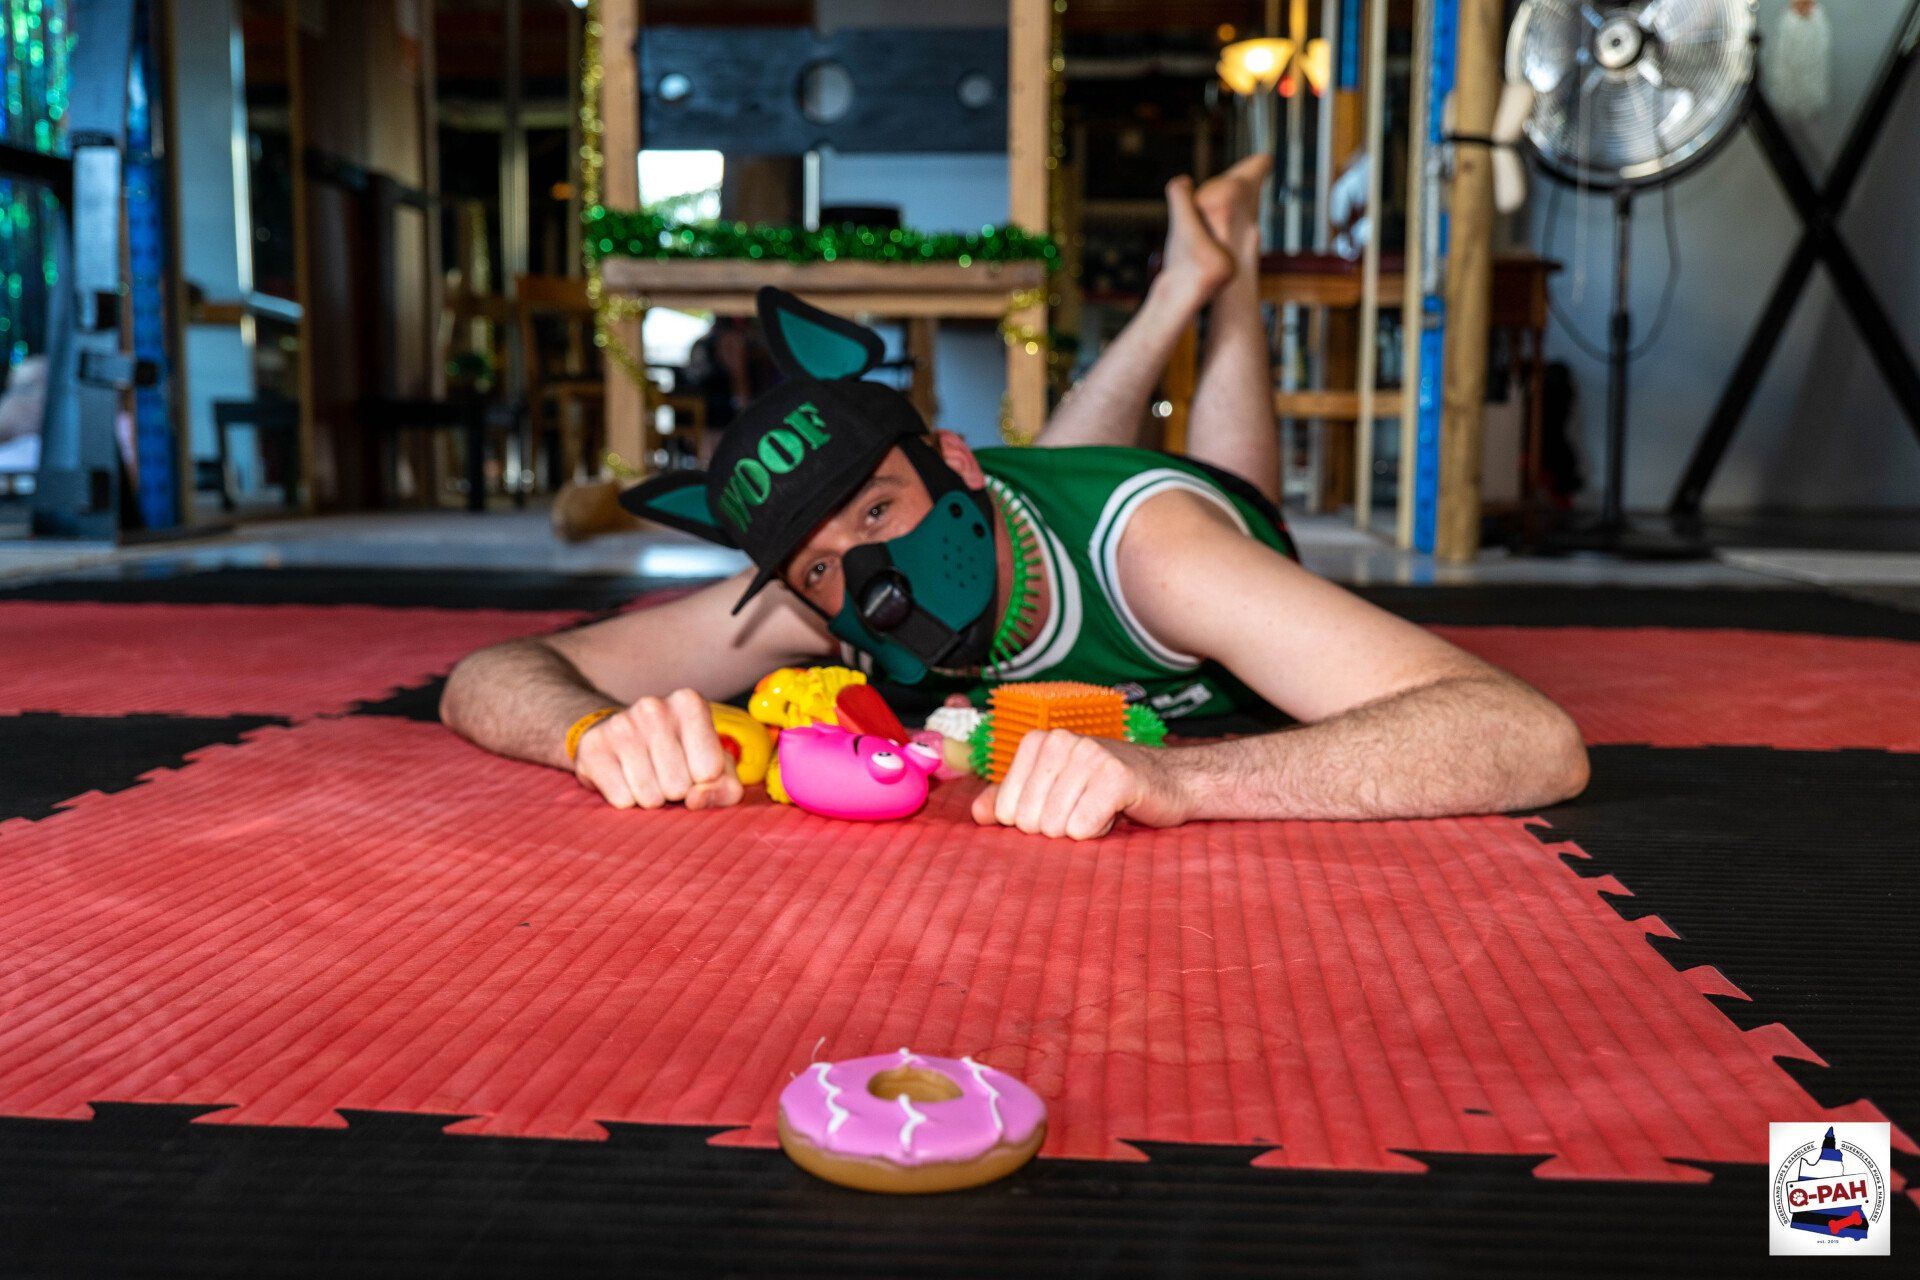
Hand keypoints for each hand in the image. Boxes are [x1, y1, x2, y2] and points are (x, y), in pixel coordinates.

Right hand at [573, 689, 743, 810]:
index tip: (691, 764)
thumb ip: (726, 787)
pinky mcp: (593, 749)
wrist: (618, 737)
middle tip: (664, 771)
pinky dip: (626, 799)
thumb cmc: (678, 754)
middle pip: (679, 787)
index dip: (702, 780)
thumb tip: (696, 798)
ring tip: (645, 774)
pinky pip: (622, 801)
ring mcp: (620, 726)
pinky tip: (623, 777)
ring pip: (650, 797)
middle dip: (675, 791)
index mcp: (690, 703)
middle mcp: (654, 707)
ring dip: (651, 797)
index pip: (710, 770)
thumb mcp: (714, 766)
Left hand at [971, 731, 1190, 839]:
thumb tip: (978, 814)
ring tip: (1100, 807)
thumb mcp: (1052, 790)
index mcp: (1038, 741)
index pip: (1006, 809)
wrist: (1170, 780)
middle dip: (1057, 828)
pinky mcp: (1116, 777)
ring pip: (1056, 827)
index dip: (1032, 822)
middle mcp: (1061, 740)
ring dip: (1081, 829)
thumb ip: (1010, 800)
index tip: (1061, 805)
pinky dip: (1099, 831)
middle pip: (1029, 821)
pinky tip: (1115, 811)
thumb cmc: (1105, 788)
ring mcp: (1089, 755)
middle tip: (1084, 808)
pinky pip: (1084, 828)